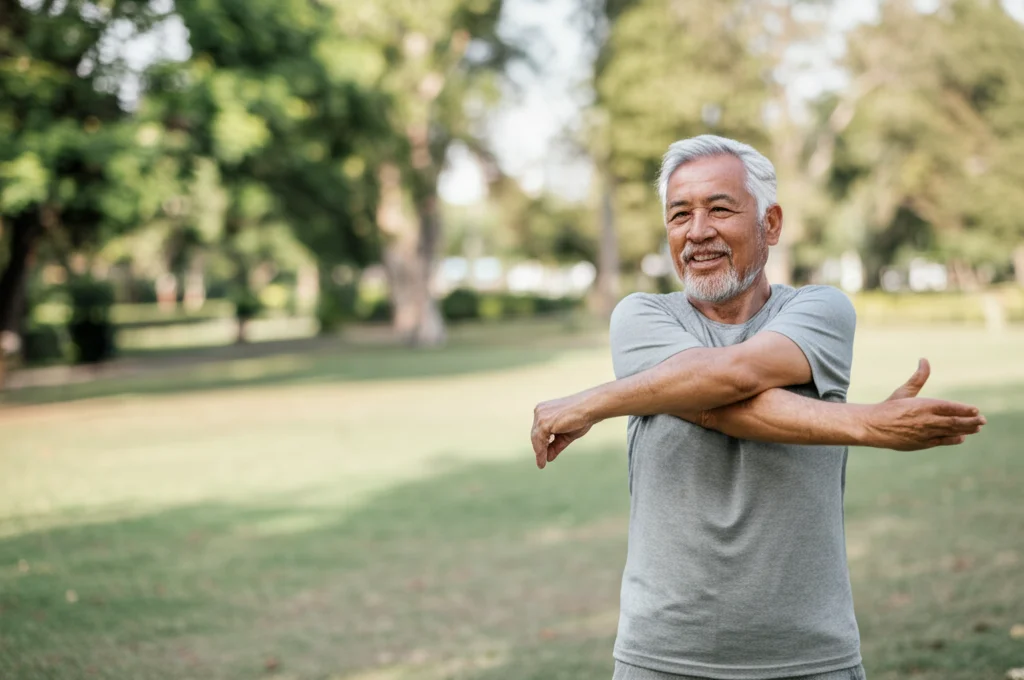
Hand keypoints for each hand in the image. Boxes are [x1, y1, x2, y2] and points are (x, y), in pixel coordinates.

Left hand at [531, 393, 594, 468]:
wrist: (590, 408)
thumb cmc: (581, 417)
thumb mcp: (566, 434)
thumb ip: (556, 445)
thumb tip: (548, 458)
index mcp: (544, 410)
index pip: (539, 430)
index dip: (541, 444)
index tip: (543, 455)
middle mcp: (540, 411)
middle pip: (536, 434)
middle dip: (539, 448)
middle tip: (541, 462)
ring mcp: (541, 416)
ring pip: (536, 438)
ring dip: (539, 452)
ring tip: (541, 464)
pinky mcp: (544, 422)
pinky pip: (539, 440)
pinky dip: (541, 452)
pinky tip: (543, 460)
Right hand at [865, 358, 985, 450]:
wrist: (872, 426)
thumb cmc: (888, 407)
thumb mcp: (904, 392)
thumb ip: (918, 377)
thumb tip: (924, 359)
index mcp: (922, 405)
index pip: (948, 407)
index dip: (963, 409)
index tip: (976, 410)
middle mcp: (925, 420)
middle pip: (953, 421)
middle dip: (970, 421)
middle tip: (983, 421)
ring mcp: (924, 433)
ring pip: (950, 431)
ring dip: (966, 430)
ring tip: (977, 428)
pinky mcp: (921, 443)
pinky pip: (942, 441)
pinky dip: (953, 439)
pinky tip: (961, 437)